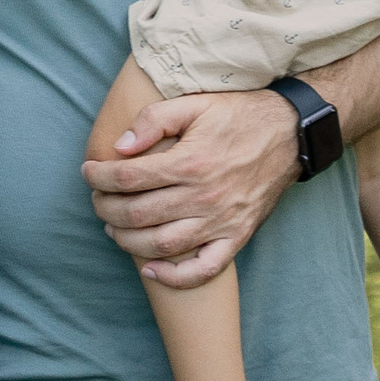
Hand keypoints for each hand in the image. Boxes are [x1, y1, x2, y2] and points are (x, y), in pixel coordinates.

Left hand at [80, 89, 298, 289]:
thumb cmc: (239, 116)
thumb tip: (120, 147)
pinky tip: (150, 270)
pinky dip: (175, 277)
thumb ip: (153, 120)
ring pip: (161, 245)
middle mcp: (204, 196)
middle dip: (106, 209)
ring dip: (128, 242)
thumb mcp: (195, 103)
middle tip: (96, 200)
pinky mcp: (237, 236)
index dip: (99, 177)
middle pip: (137, 214)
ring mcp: (221, 221)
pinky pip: (203, 269)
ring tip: (113, 228)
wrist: (291, 134)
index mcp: (190, 161)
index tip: (88, 172)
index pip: (127, 178)